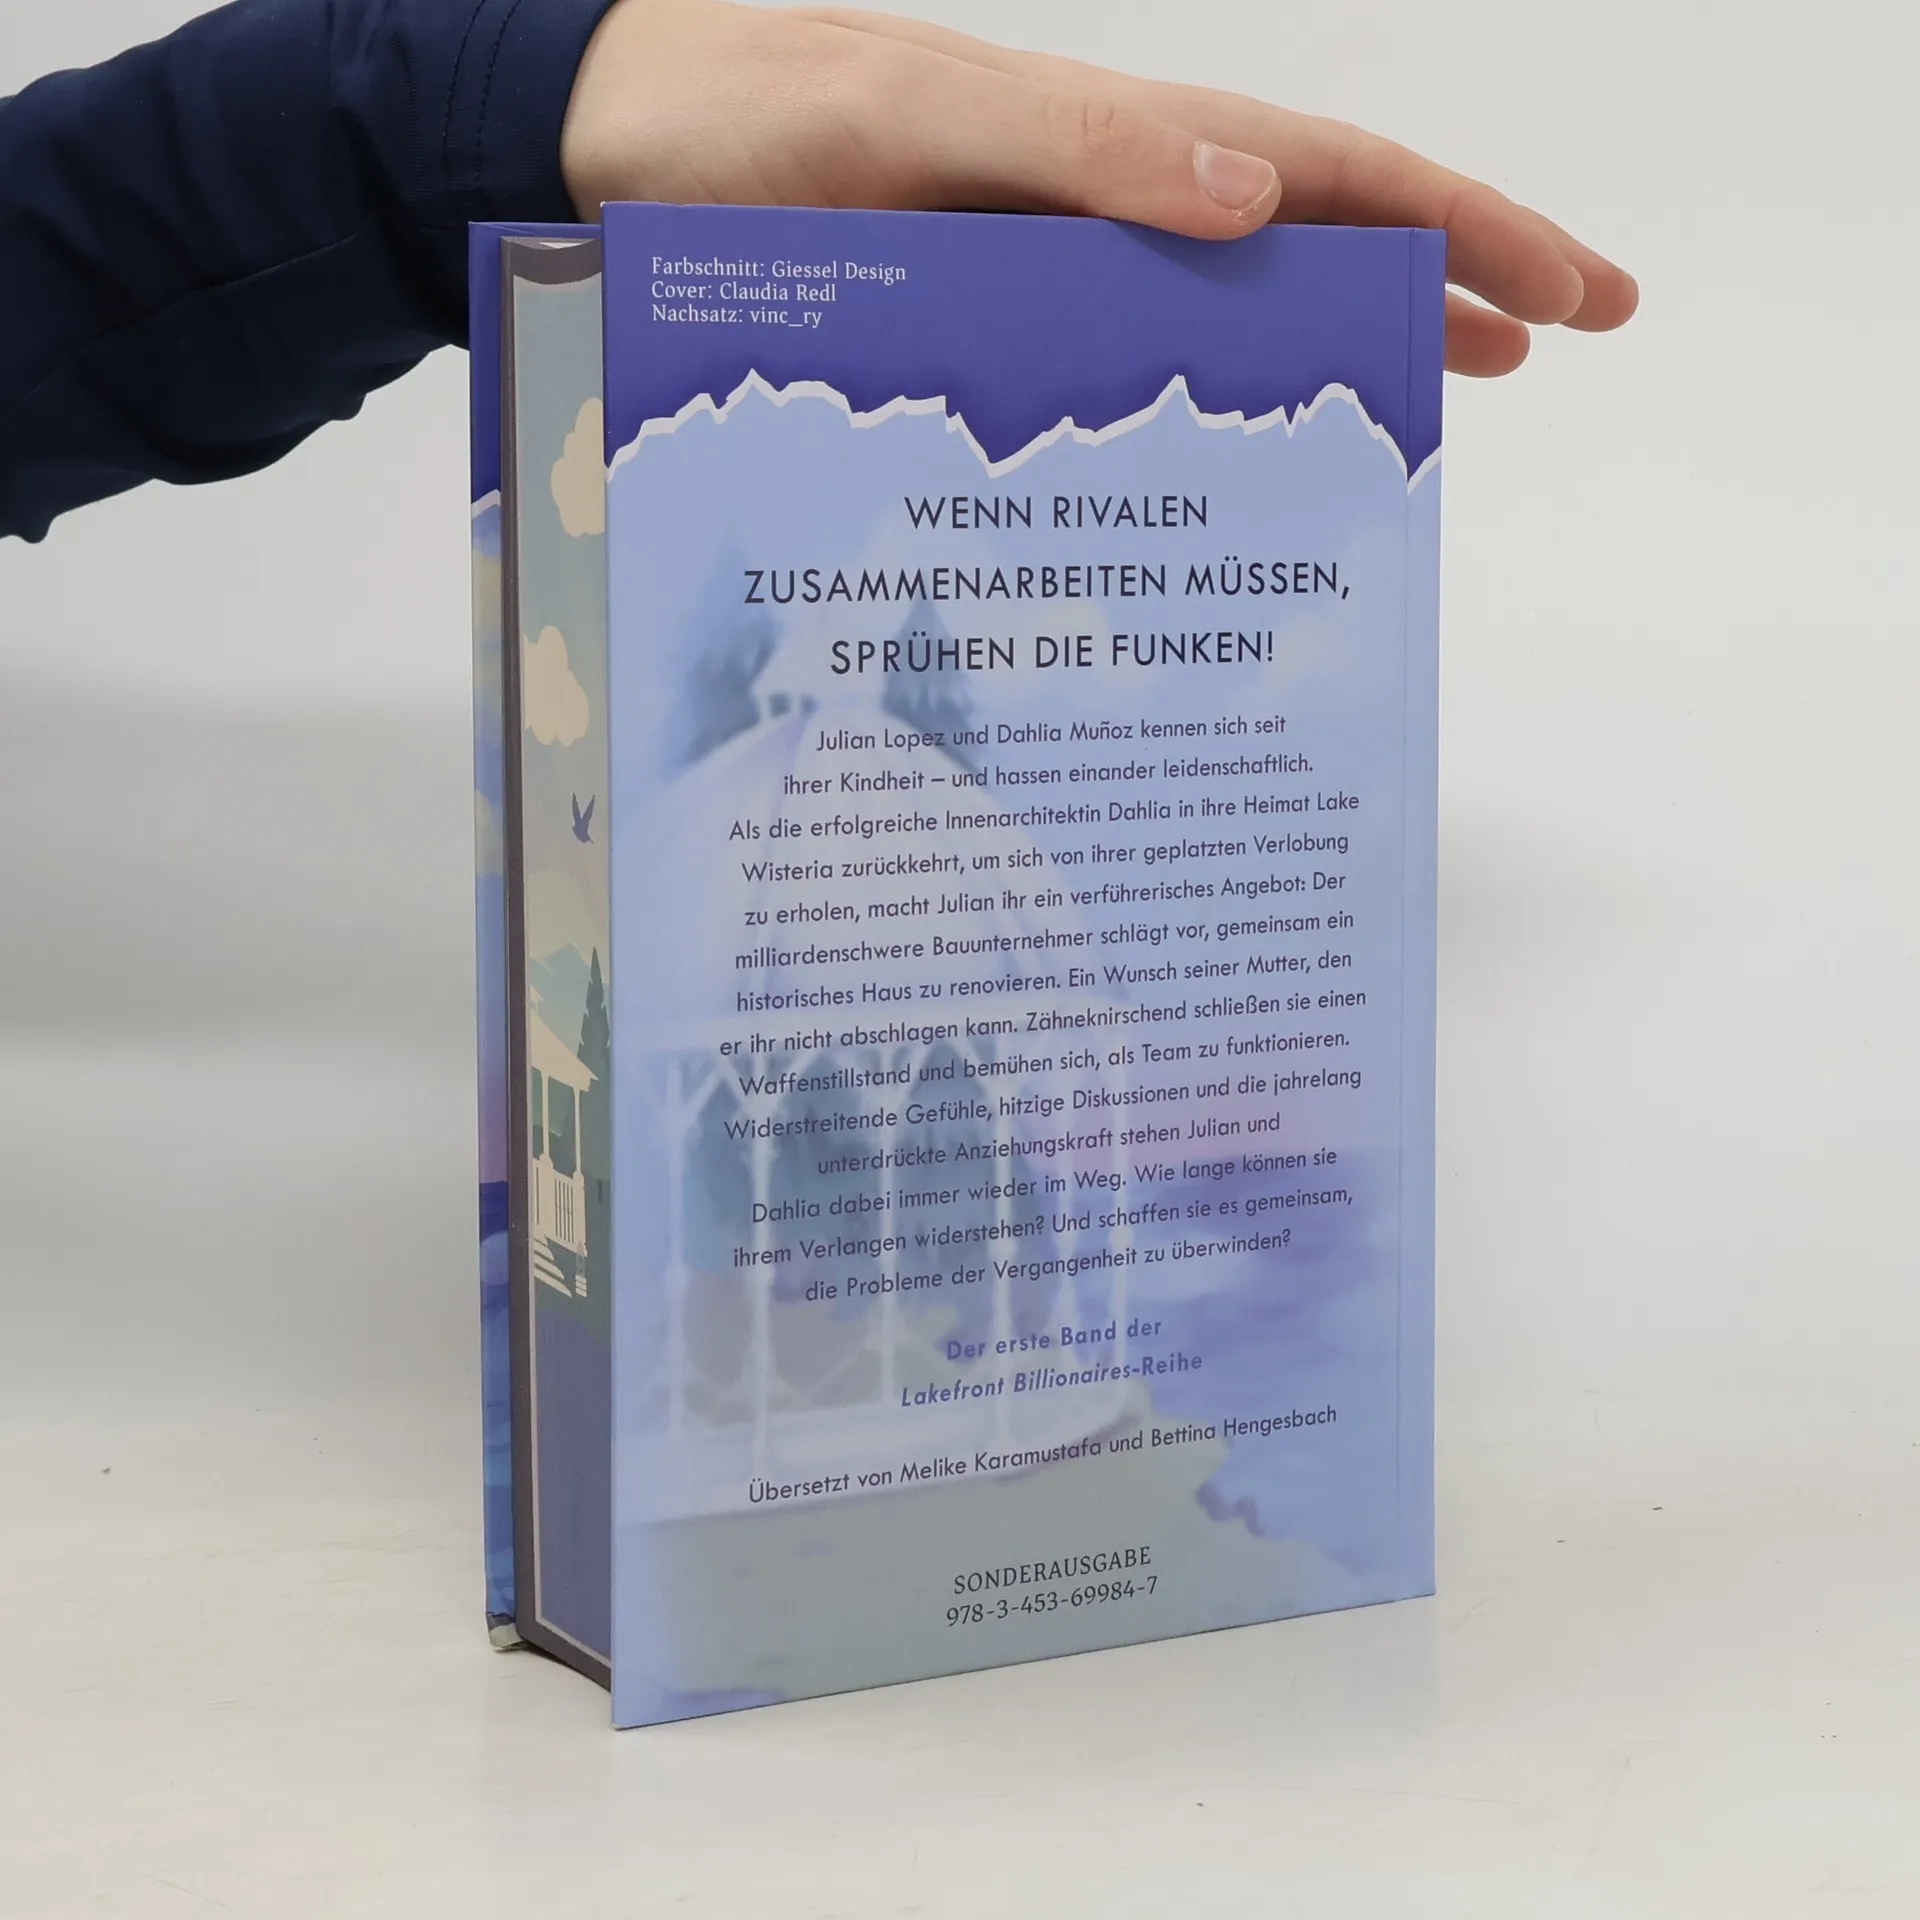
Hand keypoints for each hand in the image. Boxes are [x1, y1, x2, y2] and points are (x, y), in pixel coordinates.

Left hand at [563, 0, 1637, 375]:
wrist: (624, 150)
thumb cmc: (751, 122)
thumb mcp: (911, 118)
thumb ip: (1077, 149)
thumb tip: (1260, 197)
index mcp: (1120, 148)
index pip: (1338, 178)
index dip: (1468, 231)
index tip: (1579, 293)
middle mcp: (1107, 213)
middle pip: (1315, 242)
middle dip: (1444, 287)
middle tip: (1555, 348)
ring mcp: (1055, 280)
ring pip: (1233, 319)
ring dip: (1337, 355)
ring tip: (1438, 407)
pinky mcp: (991, 340)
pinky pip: (1125, 381)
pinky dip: (1197, 420)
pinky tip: (1228, 471)